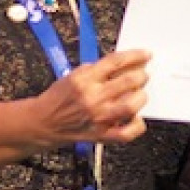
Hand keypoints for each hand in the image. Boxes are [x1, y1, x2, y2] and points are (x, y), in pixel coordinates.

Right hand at [35, 49, 150, 144]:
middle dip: (141, 75)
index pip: (116, 62)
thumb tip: (122, 65)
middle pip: (128, 81)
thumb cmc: (58, 98)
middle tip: (143, 75)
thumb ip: (96, 69)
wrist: (43, 122)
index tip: (146, 55)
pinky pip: (127, 133)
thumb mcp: (73, 75)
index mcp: (84, 79)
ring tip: (140, 94)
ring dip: (141, 96)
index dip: (135, 56)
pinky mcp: (101, 135)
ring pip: (131, 105)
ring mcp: (98, 118)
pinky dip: (137, 125)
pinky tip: (135, 118)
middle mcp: (92, 97)